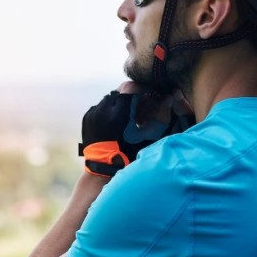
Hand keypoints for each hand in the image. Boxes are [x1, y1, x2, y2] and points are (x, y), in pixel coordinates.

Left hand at [78, 82, 193, 177]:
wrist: (102, 168)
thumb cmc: (128, 155)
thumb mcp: (147, 137)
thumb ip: (159, 118)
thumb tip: (169, 99)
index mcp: (118, 114)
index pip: (129, 88)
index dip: (140, 89)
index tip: (146, 94)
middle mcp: (103, 111)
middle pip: (119, 92)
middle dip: (129, 97)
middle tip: (138, 105)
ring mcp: (92, 114)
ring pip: (108, 99)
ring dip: (118, 104)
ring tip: (126, 116)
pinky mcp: (87, 118)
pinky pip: (99, 107)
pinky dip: (108, 111)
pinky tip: (114, 122)